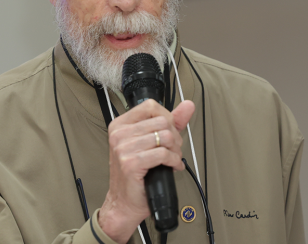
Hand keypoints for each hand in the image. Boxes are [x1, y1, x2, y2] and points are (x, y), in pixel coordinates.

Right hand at [98, 100, 194, 242]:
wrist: (123, 202)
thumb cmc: (135, 172)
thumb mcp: (150, 141)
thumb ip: (170, 121)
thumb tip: (188, 106)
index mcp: (120, 124)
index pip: (150, 105)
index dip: (166, 117)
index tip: (169, 129)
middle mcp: (119, 133)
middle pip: (161, 121)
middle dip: (174, 136)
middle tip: (173, 148)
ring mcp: (123, 148)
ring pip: (165, 136)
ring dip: (175, 150)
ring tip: (173, 158)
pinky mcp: (131, 163)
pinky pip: (163, 154)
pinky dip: (174, 161)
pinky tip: (172, 166)